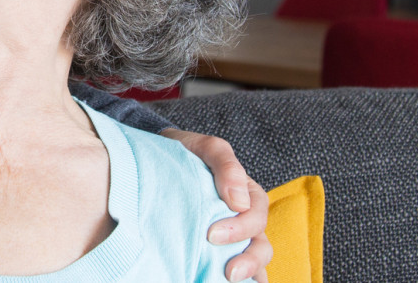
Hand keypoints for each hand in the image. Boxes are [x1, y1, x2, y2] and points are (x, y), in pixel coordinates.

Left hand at [161, 129, 272, 281]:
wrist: (156, 159)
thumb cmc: (186, 152)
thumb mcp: (206, 148)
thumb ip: (226, 166)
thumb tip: (239, 202)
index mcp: (247, 194)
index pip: (256, 215)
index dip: (241, 228)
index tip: (212, 235)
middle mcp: (243, 218)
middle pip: (261, 245)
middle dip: (250, 260)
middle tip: (229, 272)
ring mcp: (232, 236)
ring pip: (254, 259)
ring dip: (249, 273)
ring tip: (230, 280)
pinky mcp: (215, 249)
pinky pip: (231, 266)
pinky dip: (240, 278)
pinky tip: (221, 281)